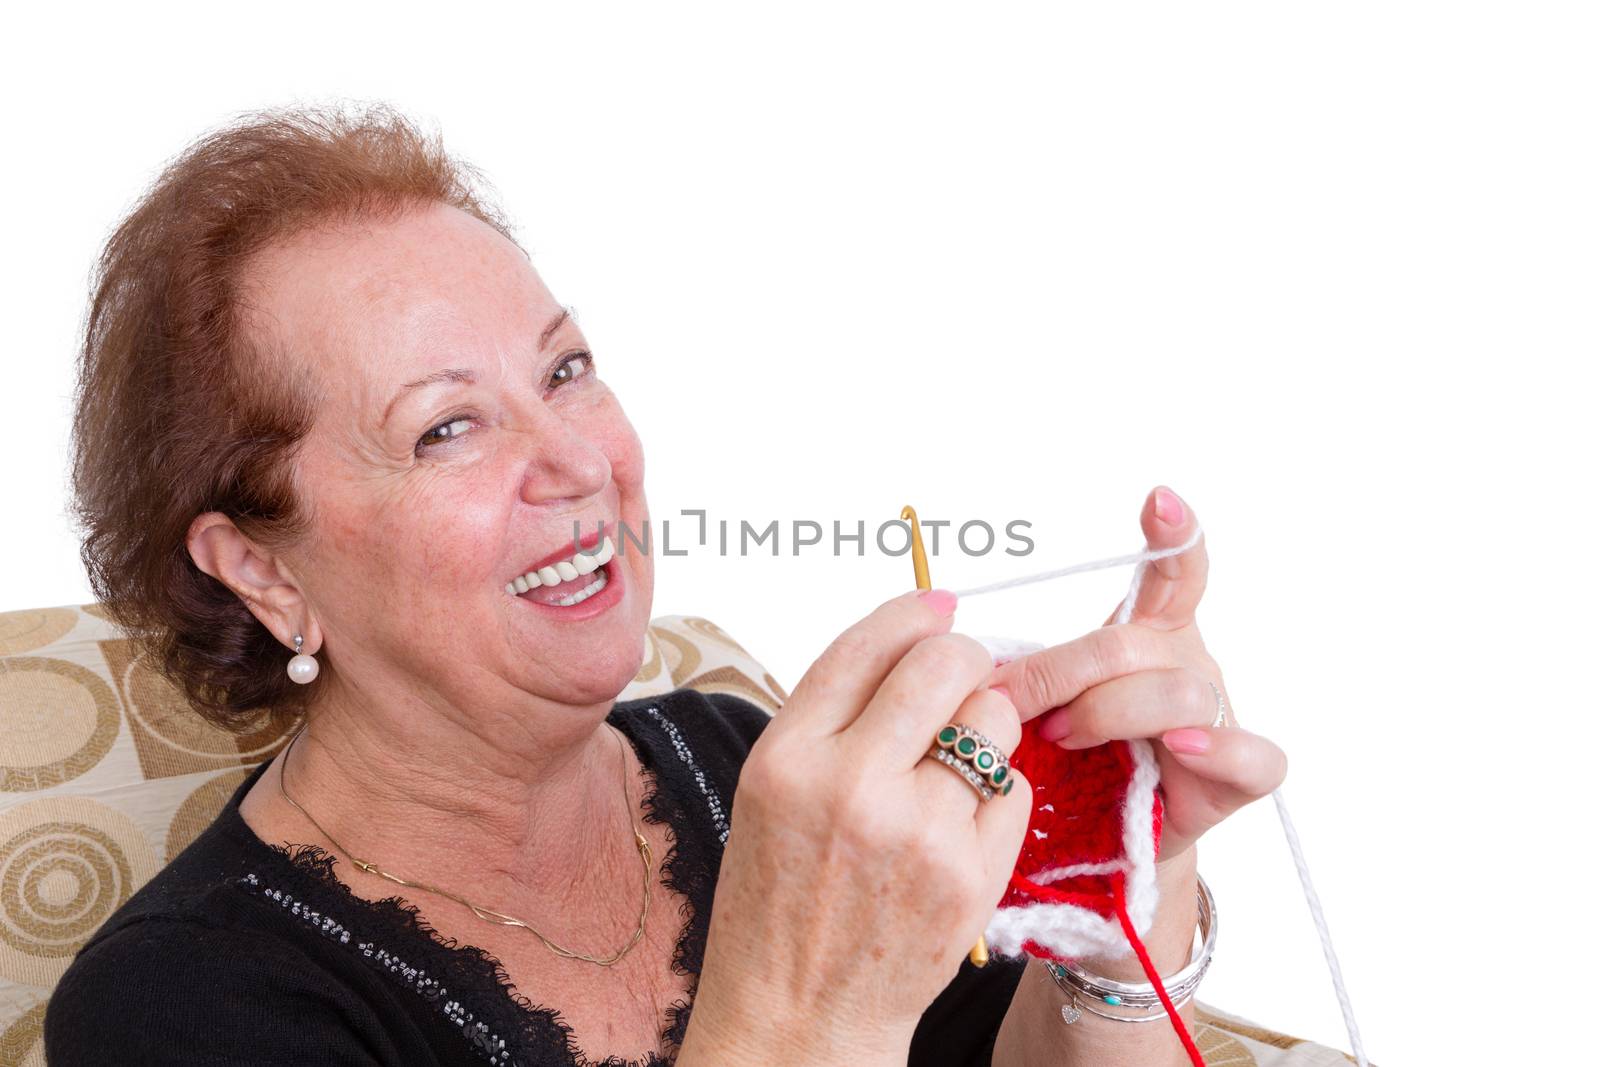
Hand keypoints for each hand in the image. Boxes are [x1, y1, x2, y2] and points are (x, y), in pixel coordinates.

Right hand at [682, 589, 1032, 1066]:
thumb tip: (916, 634)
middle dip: (964, 656)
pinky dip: (998, 792)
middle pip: (944, 663)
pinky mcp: (971, 875)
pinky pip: (1015, 787)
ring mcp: (918, 832)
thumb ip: (833, 715)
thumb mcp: (771, 789)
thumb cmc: (780, 898)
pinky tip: (961, 823)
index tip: (938, 603)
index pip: (865, 645)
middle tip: (961, 676)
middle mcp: (851, 785)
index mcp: (787, 757)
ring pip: (994, 719)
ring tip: (957, 761)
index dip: (912, 610)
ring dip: (987, 723)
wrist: (797, 1013)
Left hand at [988, 486, 1286, 862]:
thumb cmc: (1068, 764)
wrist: (1097, 843)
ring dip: (1110, 711)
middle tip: (1014, 706)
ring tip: (1063, 739)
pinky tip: (1177, 749)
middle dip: (1062, 672)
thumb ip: (1020, 674)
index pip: (1171, 573)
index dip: (1174, 535)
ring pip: (1180, 692)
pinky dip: (1218, 750)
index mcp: (1146, 635)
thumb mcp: (1039, 706)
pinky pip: (1254, 756)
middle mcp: (1187, 665)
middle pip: (1135, 644)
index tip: (1158, 499)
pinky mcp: (1234, 779)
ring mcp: (1215, 719)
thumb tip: (966, 660)